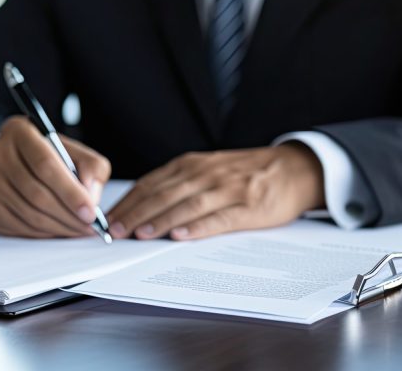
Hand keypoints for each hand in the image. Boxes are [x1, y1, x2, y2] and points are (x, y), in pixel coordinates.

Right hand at [0, 116, 111, 237]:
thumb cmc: (45, 154)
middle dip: (69, 216)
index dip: (70, 192)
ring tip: (78, 229)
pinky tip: (58, 229)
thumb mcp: (71, 149)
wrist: (8, 160)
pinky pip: (20, 227)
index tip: (91, 212)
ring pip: (29, 214)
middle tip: (90, 226)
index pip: (45, 165)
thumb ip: (91, 166)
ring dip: (59, 227)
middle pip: (37, 194)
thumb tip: (91, 196)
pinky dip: (44, 233)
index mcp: (20, 132)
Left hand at [107, 143, 323, 240]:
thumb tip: (140, 206)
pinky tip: (181, 236)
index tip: (108, 219)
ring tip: (141, 235)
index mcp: (192, 164)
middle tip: (116, 231)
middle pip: (164, 194)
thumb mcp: (208, 169)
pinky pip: (219, 218)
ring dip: (161, 220)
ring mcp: (228, 189)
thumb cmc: (244, 173)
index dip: (128, 202)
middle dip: (136, 213)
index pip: (151, 183)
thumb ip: (178, 184)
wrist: (293, 168)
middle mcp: (206, 173)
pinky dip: (198, 227)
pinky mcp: (249, 206)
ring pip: (187, 205)